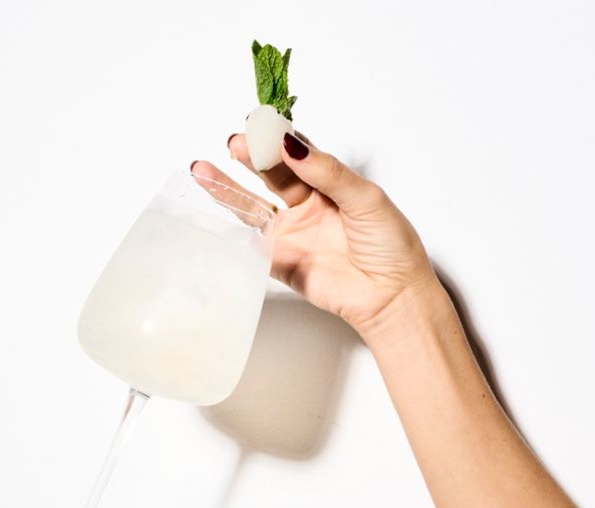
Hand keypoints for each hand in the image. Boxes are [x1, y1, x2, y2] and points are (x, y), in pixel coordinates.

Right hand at [191, 131, 436, 337]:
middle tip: (235, 143)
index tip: (260, 123)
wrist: (392, 297)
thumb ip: (327, 172)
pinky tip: (213, 211)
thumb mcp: (365, 198)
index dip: (278, 138)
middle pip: (272, 176)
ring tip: (202, 170)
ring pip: (253, 206)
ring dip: (229, 188)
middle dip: (251, 157)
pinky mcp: (280, 262)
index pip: (299, 154)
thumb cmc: (391, 246)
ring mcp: (291, 233)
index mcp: (331, 185)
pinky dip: (231, 228)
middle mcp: (307, 206)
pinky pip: (250, 244)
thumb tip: (292, 146)